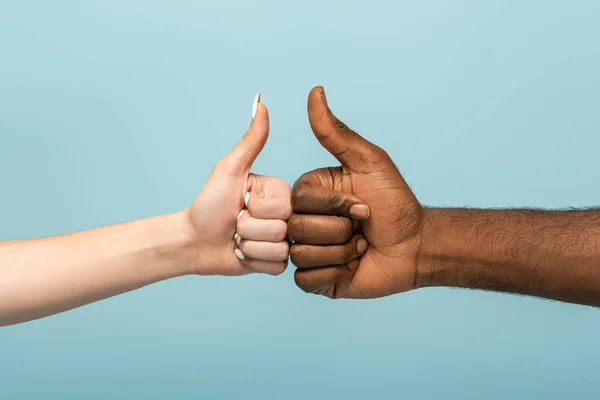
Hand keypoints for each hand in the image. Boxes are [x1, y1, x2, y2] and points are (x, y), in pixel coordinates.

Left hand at [186, 94, 291, 275]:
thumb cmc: (209, 203)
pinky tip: (242, 253)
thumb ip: (251, 141)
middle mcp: (286, 216)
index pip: (284, 205)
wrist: (194, 239)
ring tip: (237, 238)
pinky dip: (253, 261)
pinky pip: (276, 266)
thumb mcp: (230, 170)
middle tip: (236, 222)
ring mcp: (282, 240)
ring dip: (249, 245)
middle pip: (282, 228)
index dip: (257, 208)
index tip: (242, 202)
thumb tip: (261, 102)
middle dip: (250, 227)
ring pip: (279, 249)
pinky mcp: (274, 263)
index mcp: (280, 193)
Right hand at [288, 87, 424, 297]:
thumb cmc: (395, 203)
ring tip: (359, 248)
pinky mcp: (314, 279)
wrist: (415, 247)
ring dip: (341, 254)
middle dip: (341, 232)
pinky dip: (334, 274)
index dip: (335, 207)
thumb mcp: (368, 162)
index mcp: (309, 194)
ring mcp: (307, 251)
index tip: (363, 207)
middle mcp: (303, 221)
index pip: (298, 202)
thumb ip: (336, 132)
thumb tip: (315, 90)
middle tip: (362, 229)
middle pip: (297, 230)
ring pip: (301, 256)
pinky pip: (306, 281)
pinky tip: (352, 267)